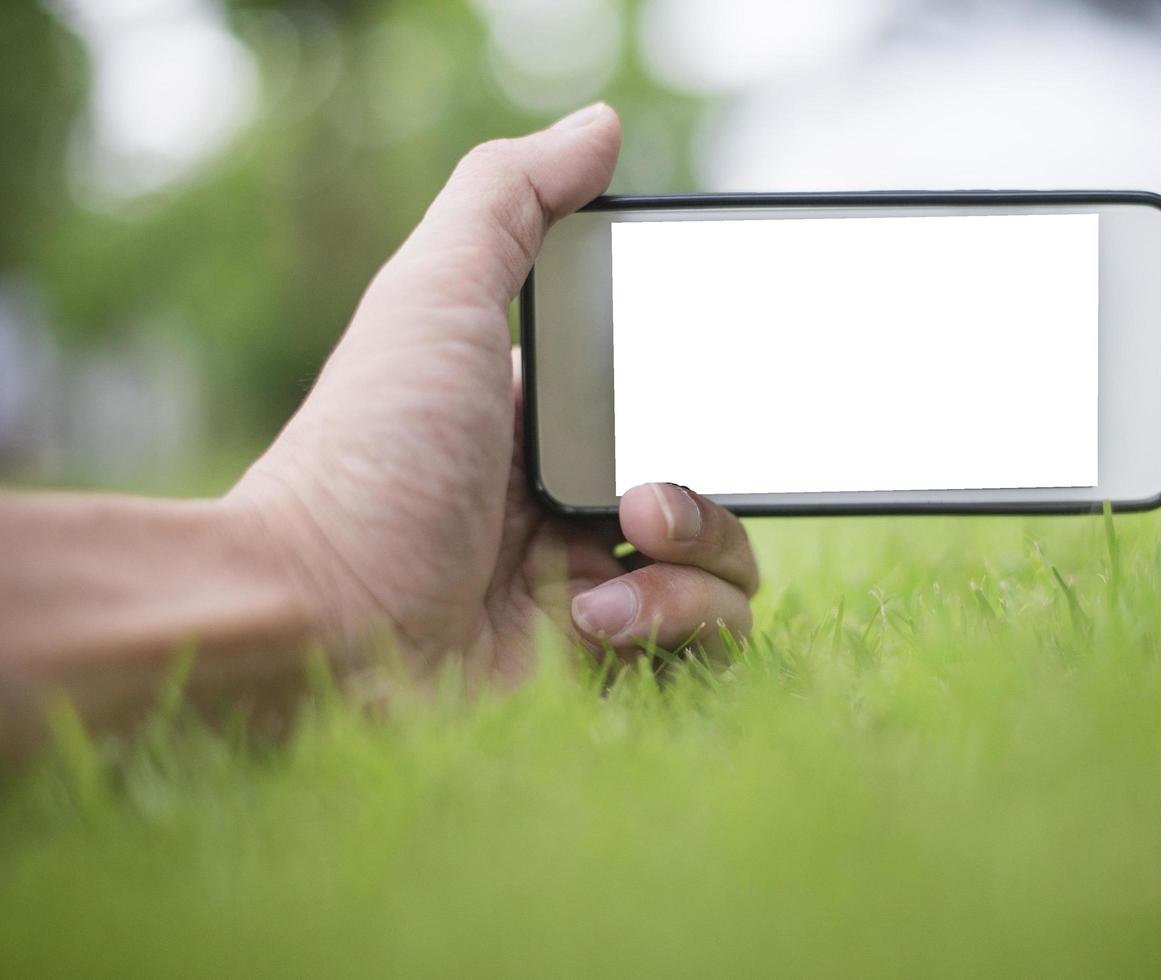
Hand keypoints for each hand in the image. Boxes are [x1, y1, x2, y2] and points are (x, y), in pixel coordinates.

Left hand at [227, 103, 757, 681]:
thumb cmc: (371, 455)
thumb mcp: (435, 295)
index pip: (663, 396)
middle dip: (703, 489)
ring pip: (730, 563)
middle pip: (711, 483)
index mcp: (541, 421)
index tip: (706, 383)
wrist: (319, 619)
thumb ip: (513, 199)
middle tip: (636, 498)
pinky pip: (707, 639)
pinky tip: (589, 620)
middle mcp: (570, 505)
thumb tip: (600, 126)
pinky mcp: (603, 664)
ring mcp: (590, 587)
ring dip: (699, 550)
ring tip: (618, 546)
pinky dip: (673, 620)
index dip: (697, 390)